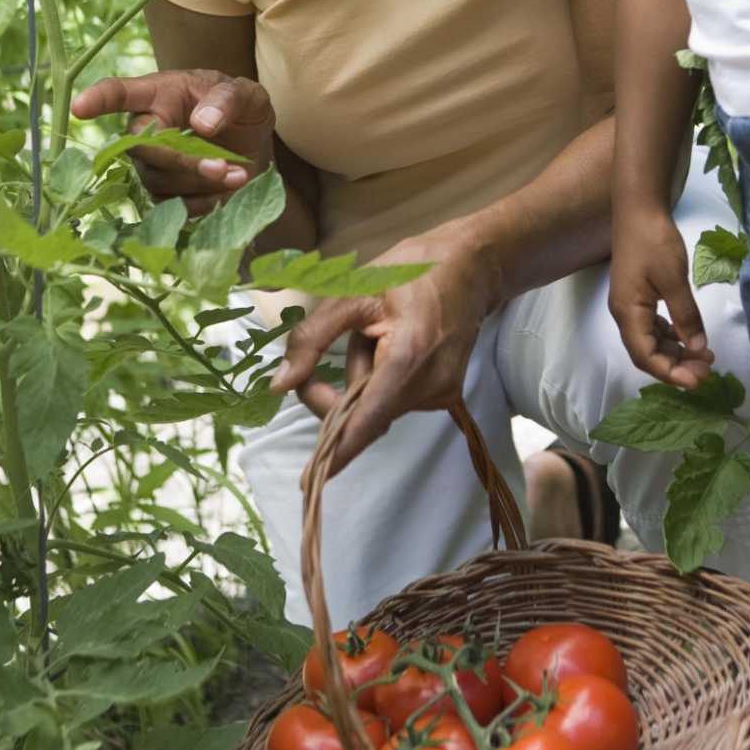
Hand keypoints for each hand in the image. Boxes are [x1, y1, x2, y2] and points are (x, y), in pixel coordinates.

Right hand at [70, 68, 274, 216]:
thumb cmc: (241, 108)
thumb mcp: (246, 94)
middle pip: (141, 149)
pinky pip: (171, 206)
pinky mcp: (163, 193)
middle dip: (181, 161)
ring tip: (237, 175)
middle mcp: (144, 129)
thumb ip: (227, 101)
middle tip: (222, 167)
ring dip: (199, 182)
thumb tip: (203, 124)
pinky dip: (203, 202)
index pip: (118, 93)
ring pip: (158, 181)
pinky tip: (227, 190)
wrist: (252, 143)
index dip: (97, 100)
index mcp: (158, 94)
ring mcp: (149, 164)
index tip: (80, 106)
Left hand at [272, 222, 499, 473]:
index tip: (311, 483)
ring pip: (379, 409)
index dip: (338, 451)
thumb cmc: (408, 271)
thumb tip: (279, 384)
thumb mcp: (350, 293)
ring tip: (377, 333)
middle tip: (331, 352)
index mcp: (407, 355)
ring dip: (363, 381)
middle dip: (339, 393)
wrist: (470, 266)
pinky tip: (393, 345)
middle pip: (365, 415)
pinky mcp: (446, 395)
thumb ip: (312, 340)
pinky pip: (396, 402)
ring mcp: (443, 393)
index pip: (367, 419)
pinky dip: (382, 383)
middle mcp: (430, 384)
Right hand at [607, 204, 712, 389]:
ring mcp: (631, 305)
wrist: (638, 209)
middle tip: (707, 369)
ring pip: (651, 341)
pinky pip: (653, 326)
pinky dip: (671, 336)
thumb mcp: (673, 280)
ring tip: (704, 355)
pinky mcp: (638, 296)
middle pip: (647, 353)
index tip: (698, 380)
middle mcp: (625, 314)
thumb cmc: (653, 242)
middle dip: (676, 366)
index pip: (645, 357)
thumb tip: (698, 347)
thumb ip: (686, 316)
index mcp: (628, 313)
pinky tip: (689, 336)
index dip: (670, 374)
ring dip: (675, 352)